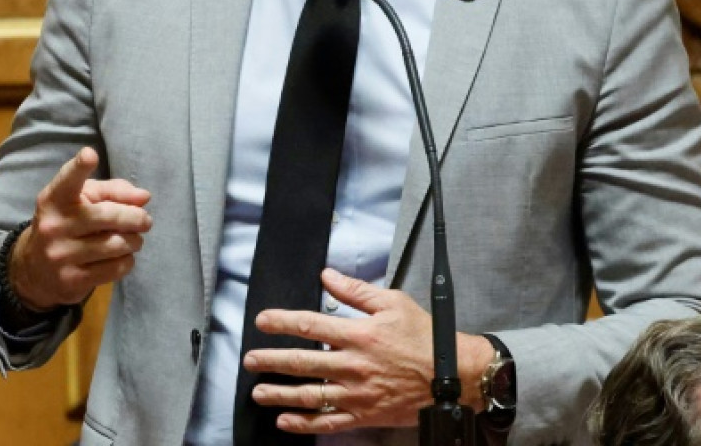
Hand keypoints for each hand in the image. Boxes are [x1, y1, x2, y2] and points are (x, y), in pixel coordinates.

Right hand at [8, 147, 151, 310]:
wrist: (34, 269)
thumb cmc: (66, 224)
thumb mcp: (81, 200)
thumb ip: (113, 191)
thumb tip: (144, 197)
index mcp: (54, 200)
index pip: (67, 181)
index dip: (79, 168)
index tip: (90, 155)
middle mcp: (54, 226)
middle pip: (108, 216)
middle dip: (136, 217)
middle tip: (145, 220)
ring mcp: (61, 255)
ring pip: (116, 244)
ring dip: (134, 241)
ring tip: (134, 239)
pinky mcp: (72, 280)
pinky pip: (115, 268)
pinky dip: (127, 260)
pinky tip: (123, 256)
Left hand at [244, 269, 495, 432]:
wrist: (451, 375)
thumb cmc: (424, 338)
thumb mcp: (393, 303)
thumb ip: (356, 290)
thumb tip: (328, 277)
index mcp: (359, 334)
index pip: (311, 325)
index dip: (282, 322)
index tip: (262, 321)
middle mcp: (354, 365)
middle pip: (303, 363)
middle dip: (272, 361)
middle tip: (250, 360)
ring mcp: (358, 394)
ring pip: (310, 395)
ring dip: (281, 395)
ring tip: (258, 392)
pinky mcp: (365, 414)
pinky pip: (329, 422)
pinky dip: (304, 424)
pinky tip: (285, 421)